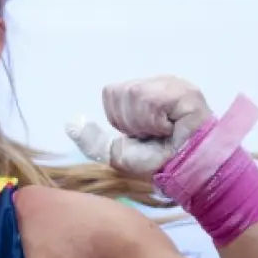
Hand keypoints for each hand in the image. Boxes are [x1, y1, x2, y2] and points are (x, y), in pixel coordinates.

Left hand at [66, 76, 212, 175]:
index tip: (141, 134)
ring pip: (134, 95)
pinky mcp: (186, 94)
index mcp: (144, 91)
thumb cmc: (158, 163)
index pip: (111, 93)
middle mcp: (159, 82)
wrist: (186, 175)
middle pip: (120, 93)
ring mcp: (173, 85)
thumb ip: (93, 140)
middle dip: (130, 122)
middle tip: (153, 135)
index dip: (120, 120)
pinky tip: (171, 129)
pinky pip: (151, 101)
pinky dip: (155, 122)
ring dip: (143, 124)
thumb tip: (71, 124)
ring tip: (164, 132)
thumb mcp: (117, 153)